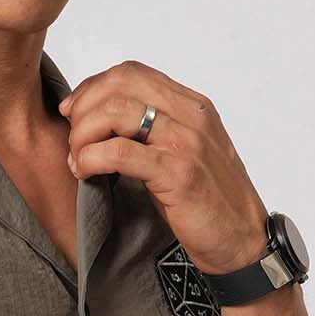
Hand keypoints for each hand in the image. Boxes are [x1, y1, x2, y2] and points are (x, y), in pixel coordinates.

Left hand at [58, 60, 270, 275]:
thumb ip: (155, 131)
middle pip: (120, 85)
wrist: (242, 243)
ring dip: (84, 134)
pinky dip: (91, 158)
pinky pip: (120, 152)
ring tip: (76, 159)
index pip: (132, 72)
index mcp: (193, 107)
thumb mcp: (183, 154)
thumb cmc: (209, 204)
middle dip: (84, 108)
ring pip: (116, 113)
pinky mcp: (178, 173)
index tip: (73, 111)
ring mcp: (187, 142)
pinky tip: (84, 172)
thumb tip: (104, 123)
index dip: (93, 87)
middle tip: (72, 138)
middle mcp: (192, 116)